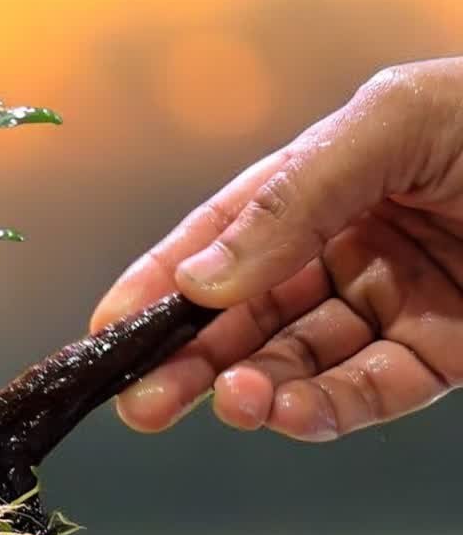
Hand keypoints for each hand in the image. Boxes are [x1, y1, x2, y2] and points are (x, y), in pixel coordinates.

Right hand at [91, 58, 462, 438]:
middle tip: (142, 400)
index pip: (221, 236)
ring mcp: (396, 302)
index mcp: (327, 177)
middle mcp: (350, 242)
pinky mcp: (446, 356)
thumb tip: (200, 278)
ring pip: (298, 360)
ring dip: (252, 387)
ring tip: (228, 402)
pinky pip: (367, 392)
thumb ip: (294, 197)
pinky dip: (320, 409)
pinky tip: (282, 411)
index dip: (158, 282)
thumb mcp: (397, 122)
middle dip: (189, 355)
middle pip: (247, 311)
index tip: (105, 330)